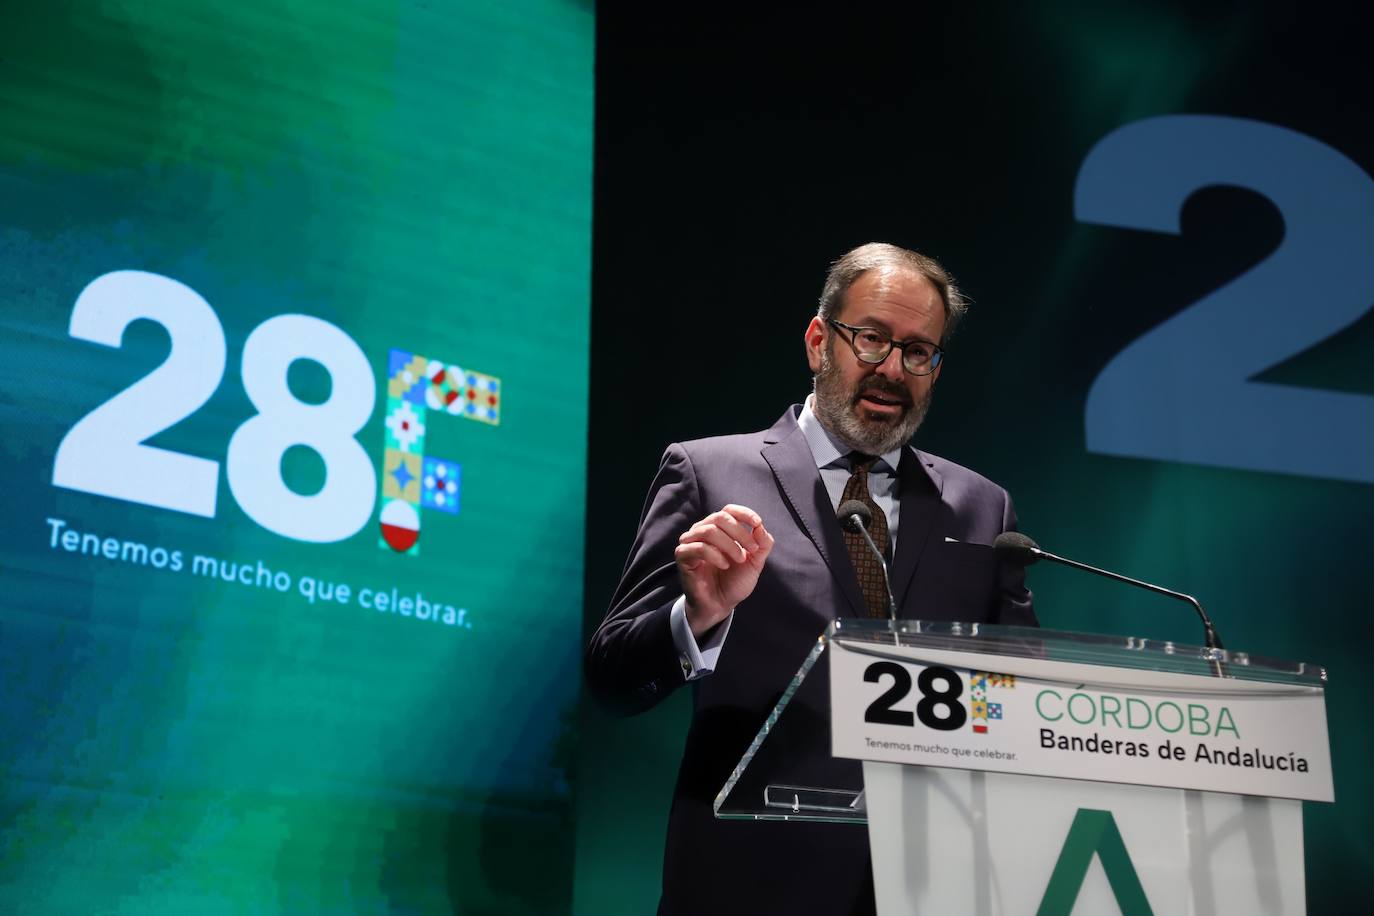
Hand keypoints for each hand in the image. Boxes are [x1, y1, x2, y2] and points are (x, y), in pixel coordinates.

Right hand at [674, 504, 773, 637]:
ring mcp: (691, 542)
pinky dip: (715, 555)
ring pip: (709, 531)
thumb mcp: (755, 562)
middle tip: (752, 550)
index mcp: (719, 528)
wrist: (720, 604)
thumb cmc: (734, 581)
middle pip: (720, 517)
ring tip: (739, 560)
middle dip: (740, 533)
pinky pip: (698, 547)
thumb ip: (761, 544)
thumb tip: (760, 526)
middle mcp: (702, 530)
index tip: (757, 523)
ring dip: (729, 545)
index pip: (728, 510)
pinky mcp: (682, 556)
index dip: (744, 513)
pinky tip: (724, 565)